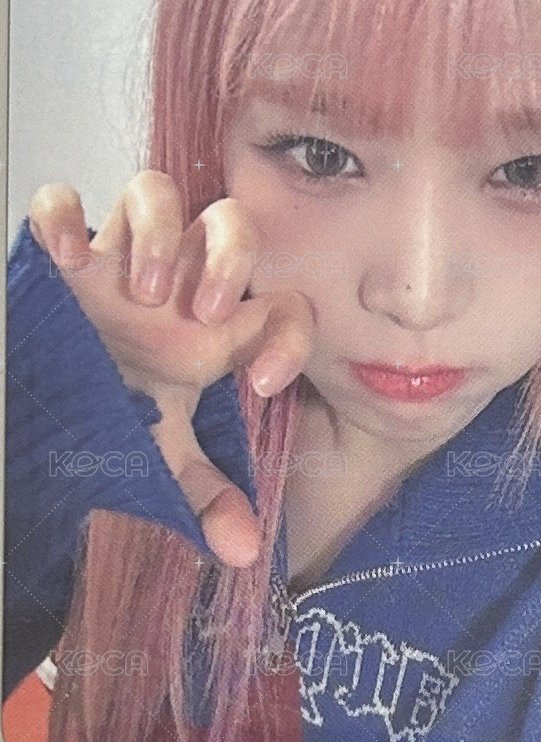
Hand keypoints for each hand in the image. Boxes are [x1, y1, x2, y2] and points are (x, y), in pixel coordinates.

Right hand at [28, 171, 316, 566]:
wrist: (50, 382)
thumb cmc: (118, 401)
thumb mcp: (160, 447)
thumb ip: (203, 489)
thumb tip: (245, 550)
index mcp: (217, 321)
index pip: (283, 302)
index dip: (289, 334)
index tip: (260, 384)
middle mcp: (178, 277)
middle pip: (230, 220)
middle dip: (228, 258)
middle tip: (203, 314)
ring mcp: (119, 256)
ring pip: (156, 191)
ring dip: (157, 234)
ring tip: (143, 296)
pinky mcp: (62, 249)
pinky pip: (63, 200)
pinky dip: (61, 214)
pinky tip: (64, 255)